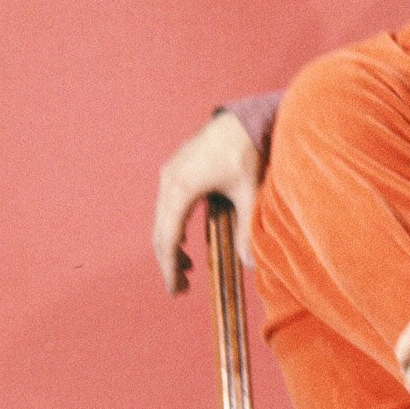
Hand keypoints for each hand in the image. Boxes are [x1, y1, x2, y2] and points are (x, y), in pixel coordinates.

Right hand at [153, 110, 263, 292]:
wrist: (242, 120)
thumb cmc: (246, 151)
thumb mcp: (249, 193)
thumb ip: (248, 228)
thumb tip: (250, 264)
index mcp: (182, 188)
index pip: (167, 238)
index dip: (169, 266)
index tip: (175, 288)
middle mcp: (169, 181)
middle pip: (159, 232)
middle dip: (168, 262)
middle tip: (180, 288)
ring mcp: (169, 174)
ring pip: (161, 219)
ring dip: (170, 246)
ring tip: (187, 269)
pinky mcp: (175, 171)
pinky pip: (167, 206)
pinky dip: (172, 228)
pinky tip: (184, 242)